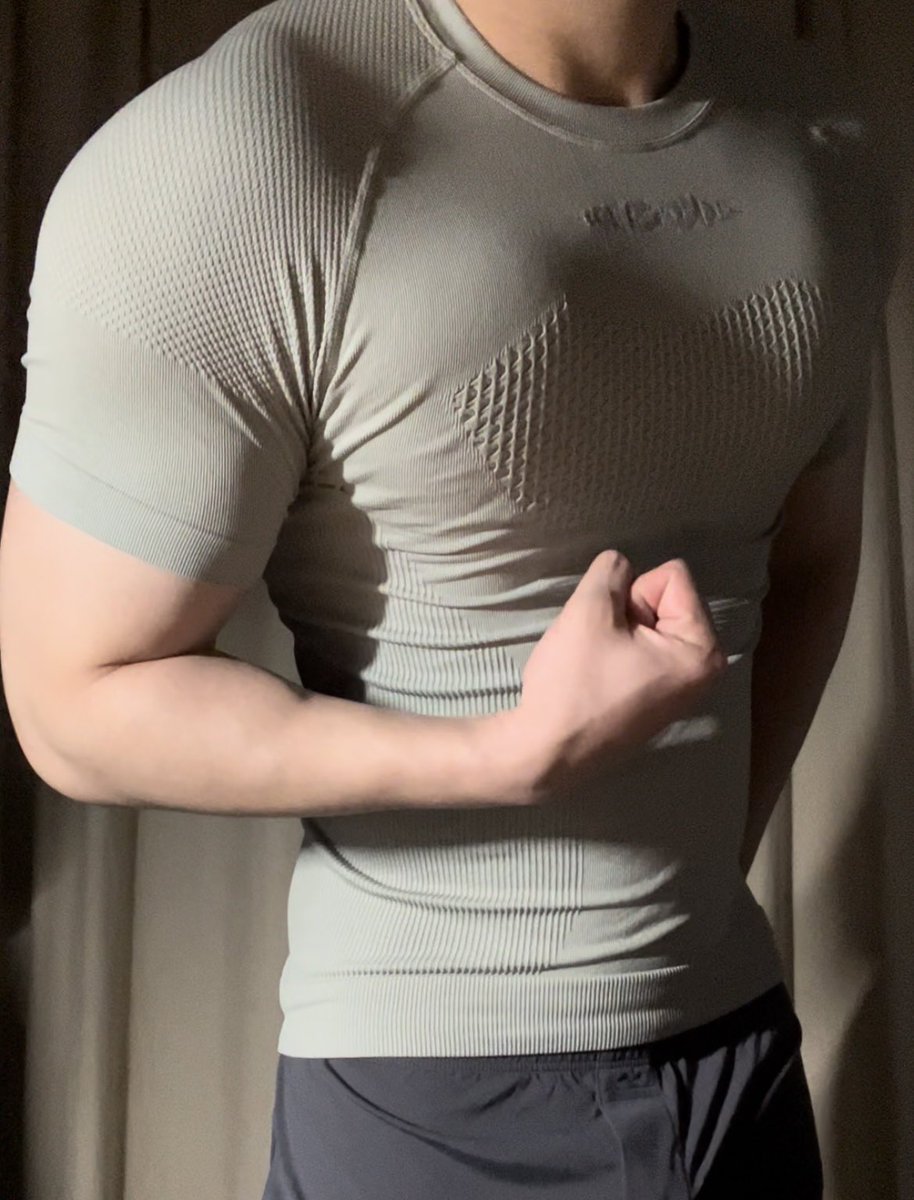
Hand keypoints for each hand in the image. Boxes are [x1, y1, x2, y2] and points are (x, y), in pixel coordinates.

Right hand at [508, 551, 726, 802]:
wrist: (546, 752)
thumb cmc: (573, 683)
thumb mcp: (589, 609)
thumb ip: (611, 571)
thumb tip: (621, 567)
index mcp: (702, 650)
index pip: (672, 577)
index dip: (632, 593)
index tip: (610, 630)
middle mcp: (704, 671)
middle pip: (665, 600)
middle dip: (627, 612)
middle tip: (600, 646)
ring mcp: (681, 690)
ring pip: (648, 624)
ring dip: (618, 632)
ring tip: (596, 663)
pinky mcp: (657, 701)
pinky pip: (641, 651)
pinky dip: (618, 654)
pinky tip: (598, 678)